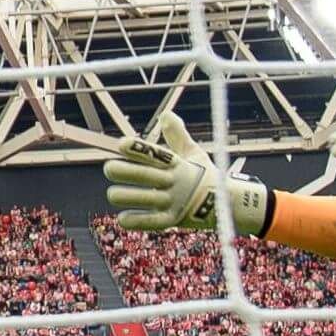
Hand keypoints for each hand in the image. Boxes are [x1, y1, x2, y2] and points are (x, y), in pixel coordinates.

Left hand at [104, 114, 269, 233]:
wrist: (227, 204)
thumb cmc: (204, 175)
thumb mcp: (193, 153)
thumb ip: (177, 135)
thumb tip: (165, 113)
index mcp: (178, 164)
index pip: (156, 154)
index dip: (138, 149)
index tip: (121, 144)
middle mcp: (175, 182)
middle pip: (147, 176)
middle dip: (126, 172)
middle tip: (109, 168)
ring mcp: (175, 202)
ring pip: (147, 199)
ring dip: (127, 197)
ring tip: (112, 194)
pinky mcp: (174, 220)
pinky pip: (153, 222)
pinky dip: (138, 221)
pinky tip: (122, 218)